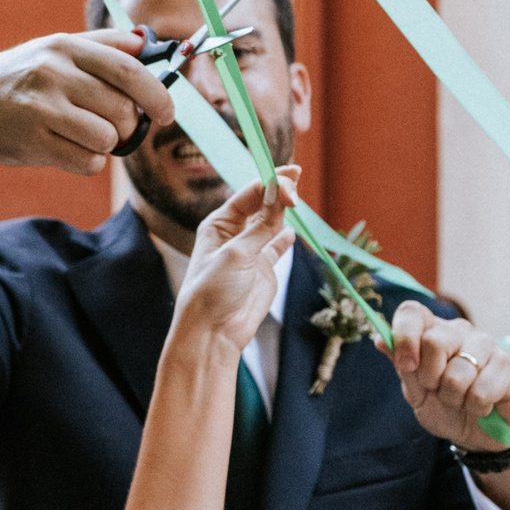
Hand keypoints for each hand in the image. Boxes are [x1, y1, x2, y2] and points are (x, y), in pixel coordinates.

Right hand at [0, 29, 174, 191]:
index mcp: (65, 46)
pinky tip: (68, 149)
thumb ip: (101, 46)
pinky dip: (88, 162)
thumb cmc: (21, 80)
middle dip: (129, 126)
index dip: (156, 94)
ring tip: (85, 136)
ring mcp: (40, 108)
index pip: (128, 70)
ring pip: (107, 138)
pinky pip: (87, 162)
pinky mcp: (32, 141)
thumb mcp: (54, 50)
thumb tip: (144, 43)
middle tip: (116, 128)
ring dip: (106, 145)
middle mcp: (52, 73)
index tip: (167, 114)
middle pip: (122, 109)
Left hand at [171, 170, 298, 352]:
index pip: (249, 194)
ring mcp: (251, 252)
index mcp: (219, 224)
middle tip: (296, 178)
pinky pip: (277, 247)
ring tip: (295, 196)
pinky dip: (285, 238)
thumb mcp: (236, 254)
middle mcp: (235, 235)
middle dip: (278, 190)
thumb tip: (278, 195)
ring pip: (271, 222)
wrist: (213, 332)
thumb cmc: (213, 291)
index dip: (269, 182)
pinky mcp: (264, 271)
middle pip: (261, 204)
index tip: (289, 177)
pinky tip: (291, 231)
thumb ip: (261, 226)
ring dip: (283, 209)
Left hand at [382, 301, 509, 450]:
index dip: (405, 337)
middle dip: (431, 379)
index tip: (407, 366)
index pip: (413, 313)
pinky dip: (476, 407)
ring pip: (458, 373)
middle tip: (439, 390)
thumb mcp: (416, 393)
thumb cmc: (445, 408)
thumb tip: (380, 339)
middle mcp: (460, 332)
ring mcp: (486, 346)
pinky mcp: (507, 365)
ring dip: (455, 399)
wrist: (478, 434)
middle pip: (434, 341)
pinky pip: (481, 391)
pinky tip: (482, 405)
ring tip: (462, 401)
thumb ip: (402, 366)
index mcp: (433, 332)